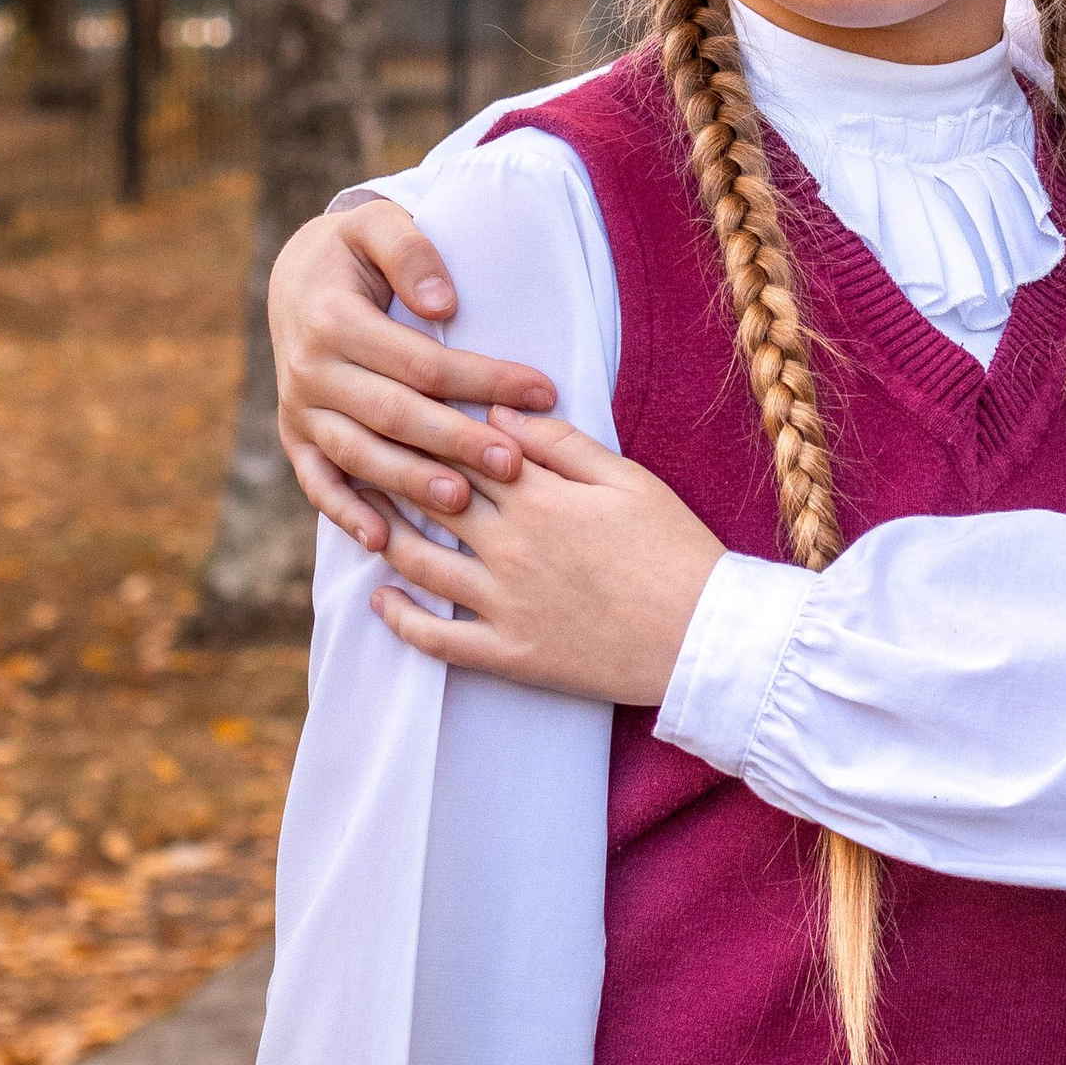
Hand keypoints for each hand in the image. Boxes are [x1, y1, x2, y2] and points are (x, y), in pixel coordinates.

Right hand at [270, 202, 556, 552]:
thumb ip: (410, 252)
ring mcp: (300, 410)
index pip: (420, 362)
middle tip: (513, 464)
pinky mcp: (296, 438)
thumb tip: (442, 305)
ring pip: (359, 455)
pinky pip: (317, 482)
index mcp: (332, 320)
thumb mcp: (376, 225)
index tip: (543, 391)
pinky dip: (345, 513)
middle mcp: (309, 370)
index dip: (482, 379)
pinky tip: (383, 540)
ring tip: (463, 503)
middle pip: (393, 415)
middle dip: (456, 442)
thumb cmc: (354, 252)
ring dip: (410, 484)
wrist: (295, 277)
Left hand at [373, 411, 728, 706]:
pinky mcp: (510, 655)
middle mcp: (511, 546)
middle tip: (357, 451)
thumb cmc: (677, 550)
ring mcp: (505, 604)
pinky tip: (381, 600)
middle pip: (431, 498)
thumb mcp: (628, 480)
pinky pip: (438, 639)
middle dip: (390, 471)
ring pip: (421, 562)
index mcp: (541, 496)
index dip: (426, 427)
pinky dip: (402, 620)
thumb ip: (562, 443)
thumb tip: (498, 415)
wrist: (708, 638)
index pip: (463, 449)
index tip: (397, 410)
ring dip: (384, 535)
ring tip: (361, 515)